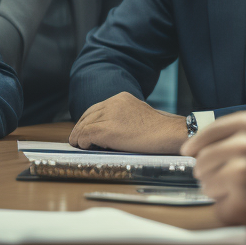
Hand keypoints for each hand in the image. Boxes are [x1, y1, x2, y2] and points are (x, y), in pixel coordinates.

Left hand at [69, 93, 186, 152]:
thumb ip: (124, 117)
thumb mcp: (139, 116)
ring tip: (77, 144)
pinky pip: (85, 134)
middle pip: (88, 114)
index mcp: (122, 98)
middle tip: (77, 138)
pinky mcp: (106, 129)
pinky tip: (83, 146)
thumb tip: (112, 129)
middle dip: (81, 127)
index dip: (88, 120)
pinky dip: (82, 141)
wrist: (168, 133)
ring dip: (78, 135)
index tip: (84, 129)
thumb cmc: (160, 130)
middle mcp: (113, 102)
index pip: (97, 108)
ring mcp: (109, 115)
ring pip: (84, 124)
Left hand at [182, 112, 245, 235]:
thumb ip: (237, 133)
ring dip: (222, 194)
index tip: (191, 153)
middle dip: (213, 174)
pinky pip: (218, 210)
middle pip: (201, 163)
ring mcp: (241, 175)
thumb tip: (197, 146)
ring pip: (207, 187)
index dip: (197, 147)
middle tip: (237, 180)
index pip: (205, 135)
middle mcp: (244, 145)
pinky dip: (231, 212)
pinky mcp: (242, 204)